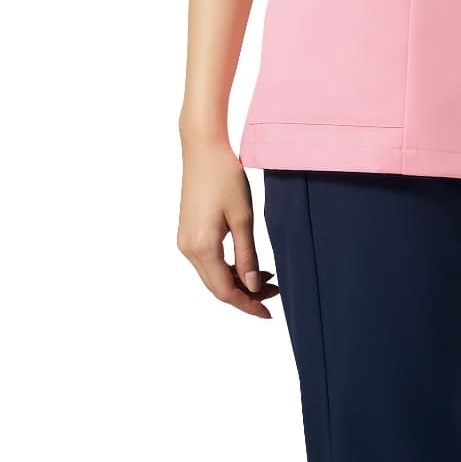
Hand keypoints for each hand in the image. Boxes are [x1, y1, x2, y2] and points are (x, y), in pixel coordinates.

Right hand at [177, 135, 278, 317]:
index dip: (247, 305)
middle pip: (217, 286)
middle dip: (246, 294)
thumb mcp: (243, 217)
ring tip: (268, 276)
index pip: (225, 291)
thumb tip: (253, 286)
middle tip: (275, 292)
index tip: (269, 312)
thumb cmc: (226, 177)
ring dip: (238, 281)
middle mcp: (188, 249)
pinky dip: (228, 268)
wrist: (203, 149)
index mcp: (201, 247)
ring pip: (212, 275)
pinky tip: (248, 263)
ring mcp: (185, 242)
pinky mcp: (187, 233)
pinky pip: (207, 262)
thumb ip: (247, 255)